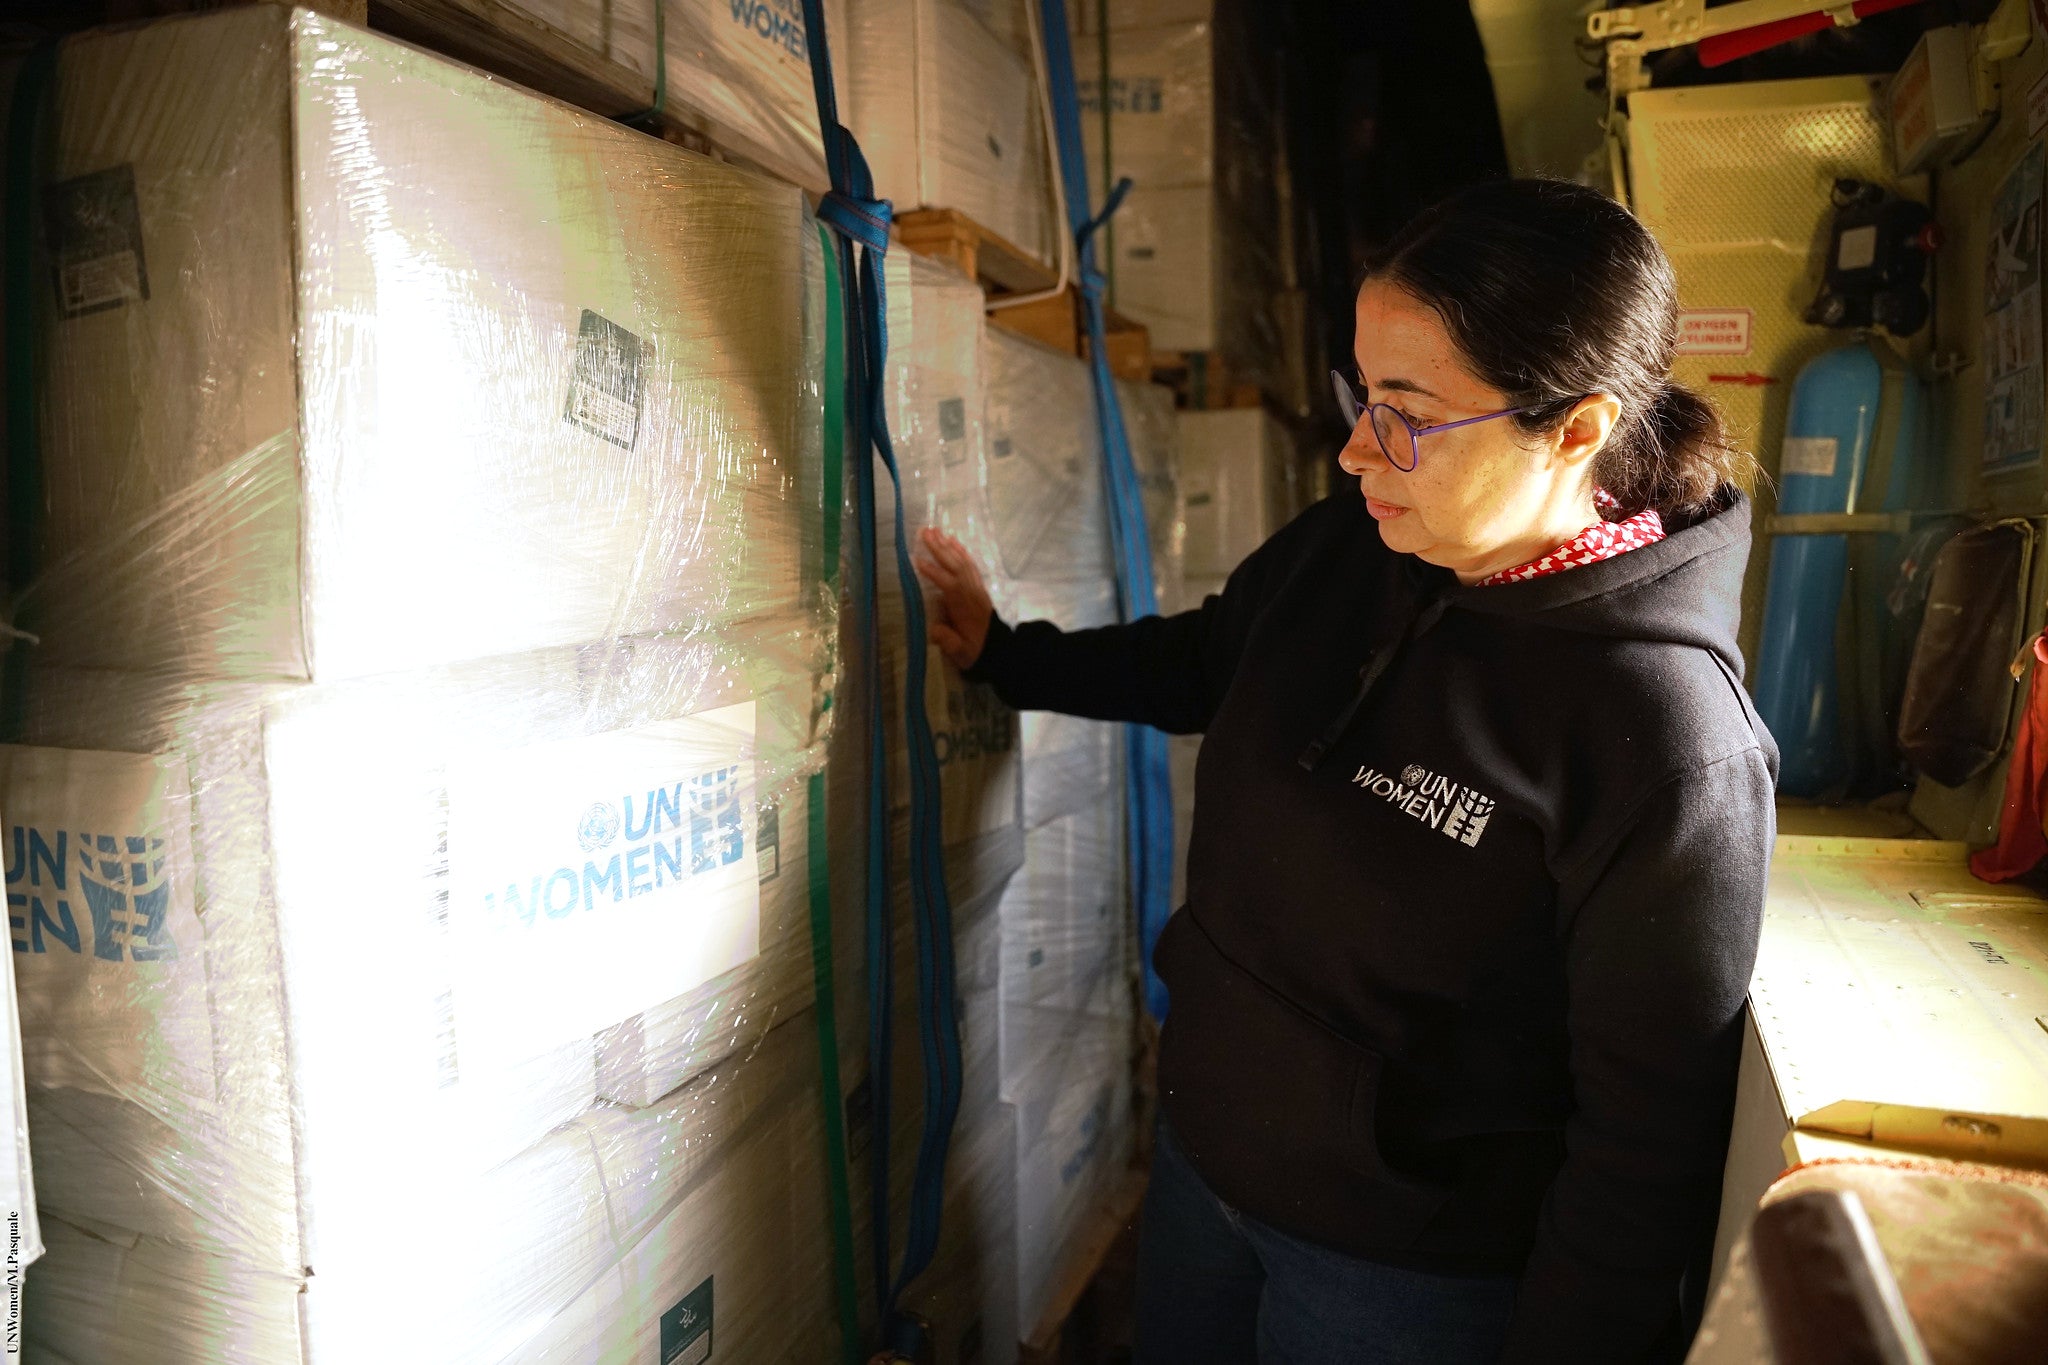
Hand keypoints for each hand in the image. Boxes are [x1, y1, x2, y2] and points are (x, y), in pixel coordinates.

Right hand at [913, 527, 994, 671]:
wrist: (998, 651)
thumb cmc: (974, 652)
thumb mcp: (961, 653)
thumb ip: (948, 641)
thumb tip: (934, 630)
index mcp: (965, 608)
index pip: (949, 585)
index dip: (934, 573)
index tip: (917, 561)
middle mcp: (972, 593)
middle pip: (956, 566)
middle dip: (940, 549)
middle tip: (924, 532)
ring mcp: (977, 588)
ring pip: (963, 562)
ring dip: (948, 545)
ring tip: (934, 531)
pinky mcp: (979, 587)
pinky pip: (971, 565)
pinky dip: (962, 551)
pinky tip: (953, 541)